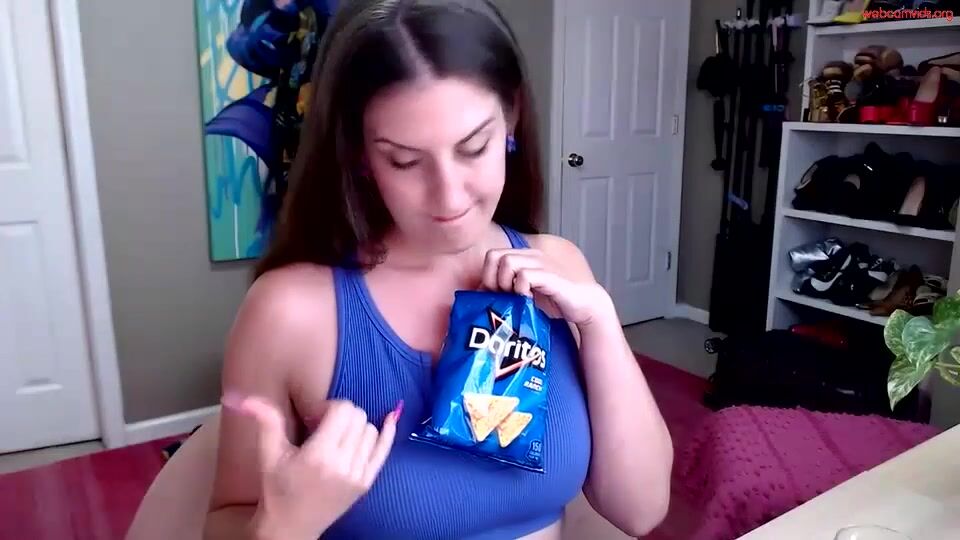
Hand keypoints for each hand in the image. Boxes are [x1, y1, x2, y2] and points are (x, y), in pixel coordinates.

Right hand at [223, 395, 399, 538]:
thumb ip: (263, 420)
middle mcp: (342, 465)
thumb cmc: (277, 489)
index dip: (328, 407)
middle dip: (342, 415)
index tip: (314, 419)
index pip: (343, 410)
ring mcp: (357, 475)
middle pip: (358, 417)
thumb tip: (239, 396)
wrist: (291, 527)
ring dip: (356, 427)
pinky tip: (388, 420)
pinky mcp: (366, 483)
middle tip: (324, 427)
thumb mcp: (268, 453)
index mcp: (319, 456)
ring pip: (371, 430)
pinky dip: (387, 433)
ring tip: (336, 438)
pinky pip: (384, 450)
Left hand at [480, 248, 613, 327]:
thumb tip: (477, 294)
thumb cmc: (552, 299)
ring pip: (507, 262)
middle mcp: (531, 255)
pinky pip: (524, 276)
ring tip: (515, 297)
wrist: (582, 305)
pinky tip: (527, 299)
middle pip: (494, 256)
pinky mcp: (550, 276)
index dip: (488, 276)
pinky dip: (520, 289)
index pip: (492, 256)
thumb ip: (503, 289)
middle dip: (492, 279)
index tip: (495, 294)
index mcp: (523, 256)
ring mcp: (541, 263)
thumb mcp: (522, 292)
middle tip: (503, 296)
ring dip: (505, 283)